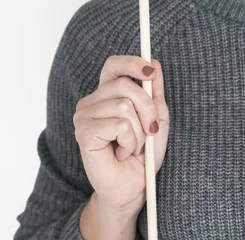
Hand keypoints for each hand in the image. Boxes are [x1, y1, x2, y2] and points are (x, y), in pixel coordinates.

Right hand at [73, 56, 169, 212]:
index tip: (151, 71)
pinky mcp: (84, 132)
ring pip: (124, 105)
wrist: (134, 186)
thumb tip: (155, 63)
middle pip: (125, 84)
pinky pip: (119, 124)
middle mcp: (91, 101)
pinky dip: (130, 141)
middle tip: (150, 130)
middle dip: (147, 108)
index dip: (132, 63)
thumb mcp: (156, 117)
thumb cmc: (143, 152)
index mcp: (107, 93)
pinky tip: (122, 153)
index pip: (114, 65)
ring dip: (139, 130)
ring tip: (133, 146)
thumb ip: (154, 91)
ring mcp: (84, 116)